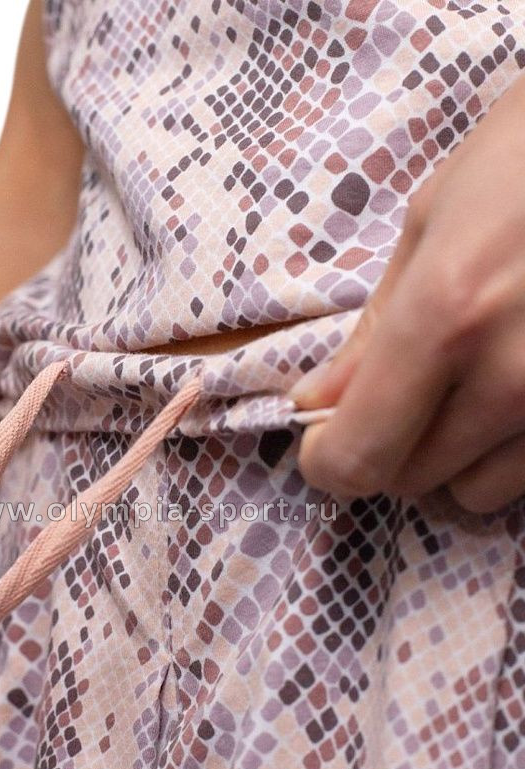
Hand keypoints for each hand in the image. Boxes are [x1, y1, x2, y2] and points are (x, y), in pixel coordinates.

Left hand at [289, 75, 524, 513]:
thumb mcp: (430, 225)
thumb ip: (371, 331)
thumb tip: (316, 403)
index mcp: (446, 317)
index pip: (360, 454)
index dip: (328, 462)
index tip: (322, 441)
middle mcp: (512, 378)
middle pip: (411, 478)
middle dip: (387, 445)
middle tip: (400, 392)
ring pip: (475, 491)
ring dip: (453, 455)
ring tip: (471, 383)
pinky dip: (508, 449)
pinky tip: (516, 387)